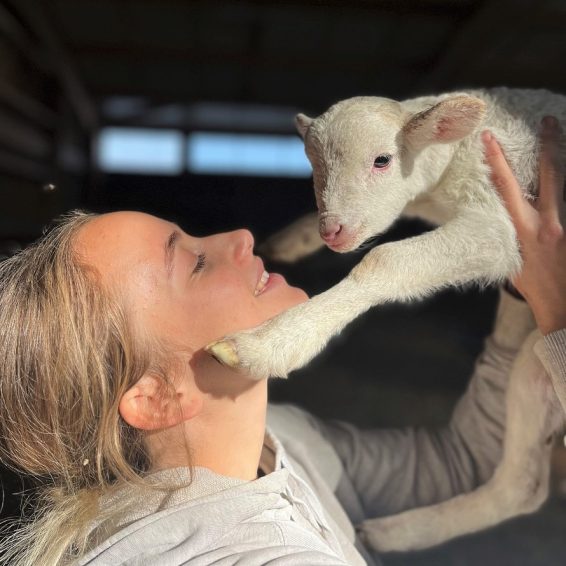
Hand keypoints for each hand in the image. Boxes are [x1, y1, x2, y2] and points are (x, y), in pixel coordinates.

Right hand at [482, 117, 565, 334]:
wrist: (564, 306)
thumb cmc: (534, 288)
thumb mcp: (511, 261)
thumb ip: (508, 236)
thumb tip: (502, 220)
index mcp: (525, 229)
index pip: (507, 187)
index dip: (497, 160)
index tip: (490, 137)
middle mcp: (550, 221)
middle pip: (550, 174)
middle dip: (549, 144)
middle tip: (548, 120)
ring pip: (564, 184)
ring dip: (561, 160)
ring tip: (559, 136)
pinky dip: (563, 186)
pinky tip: (562, 176)